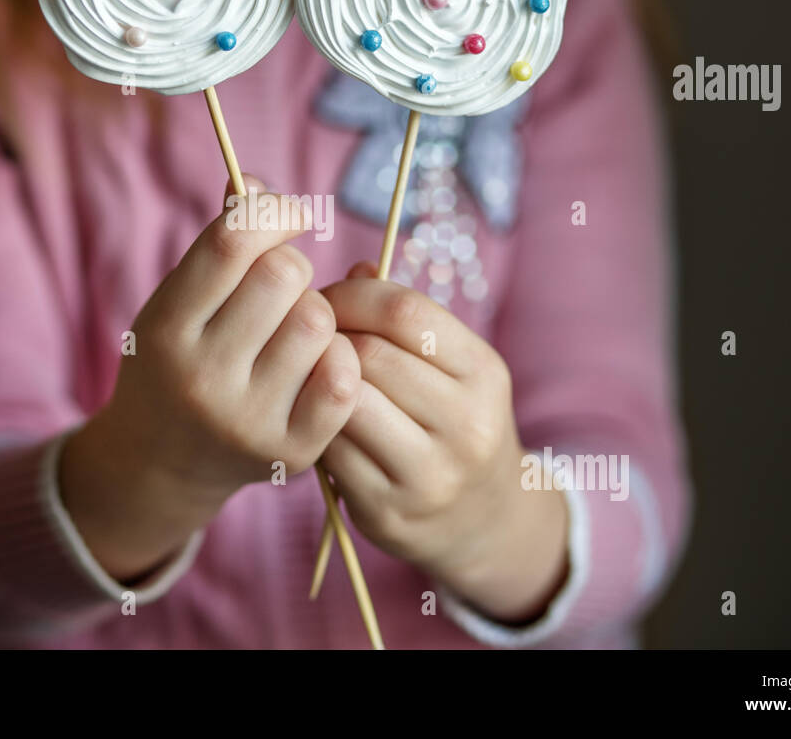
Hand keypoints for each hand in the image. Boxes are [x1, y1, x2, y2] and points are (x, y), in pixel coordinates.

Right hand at [59, 176, 359, 582]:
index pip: (231, 241)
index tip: (286, 216)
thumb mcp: (175, 302)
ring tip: (293, 331)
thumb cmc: (177, 361)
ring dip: (315, 314)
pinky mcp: (289, 451)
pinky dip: (339, 359)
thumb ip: (218, 243)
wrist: (159, 465)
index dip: (271, 211)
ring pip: (317, 322)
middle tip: (281, 289)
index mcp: (165, 329)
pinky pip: (342, 377)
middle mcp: (201, 377)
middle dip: (291, 267)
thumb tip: (258, 184)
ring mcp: (246, 420)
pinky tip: (317, 363)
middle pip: (283, 275)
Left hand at [320, 263, 569, 624]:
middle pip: (371, 357)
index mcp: (484, 373)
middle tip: (304, 334)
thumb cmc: (455, 421)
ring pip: (347, 404)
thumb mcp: (455, 367)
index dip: (353, 296)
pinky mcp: (388, 512)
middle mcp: (466, 425)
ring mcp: (428, 475)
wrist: (486, 520)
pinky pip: (331, 452)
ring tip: (307, 371)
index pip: (405, 312)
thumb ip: (408, 319)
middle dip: (328, 336)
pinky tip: (311, 416)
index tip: (326, 298)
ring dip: (316, 380)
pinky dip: (314, 426)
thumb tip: (355, 271)